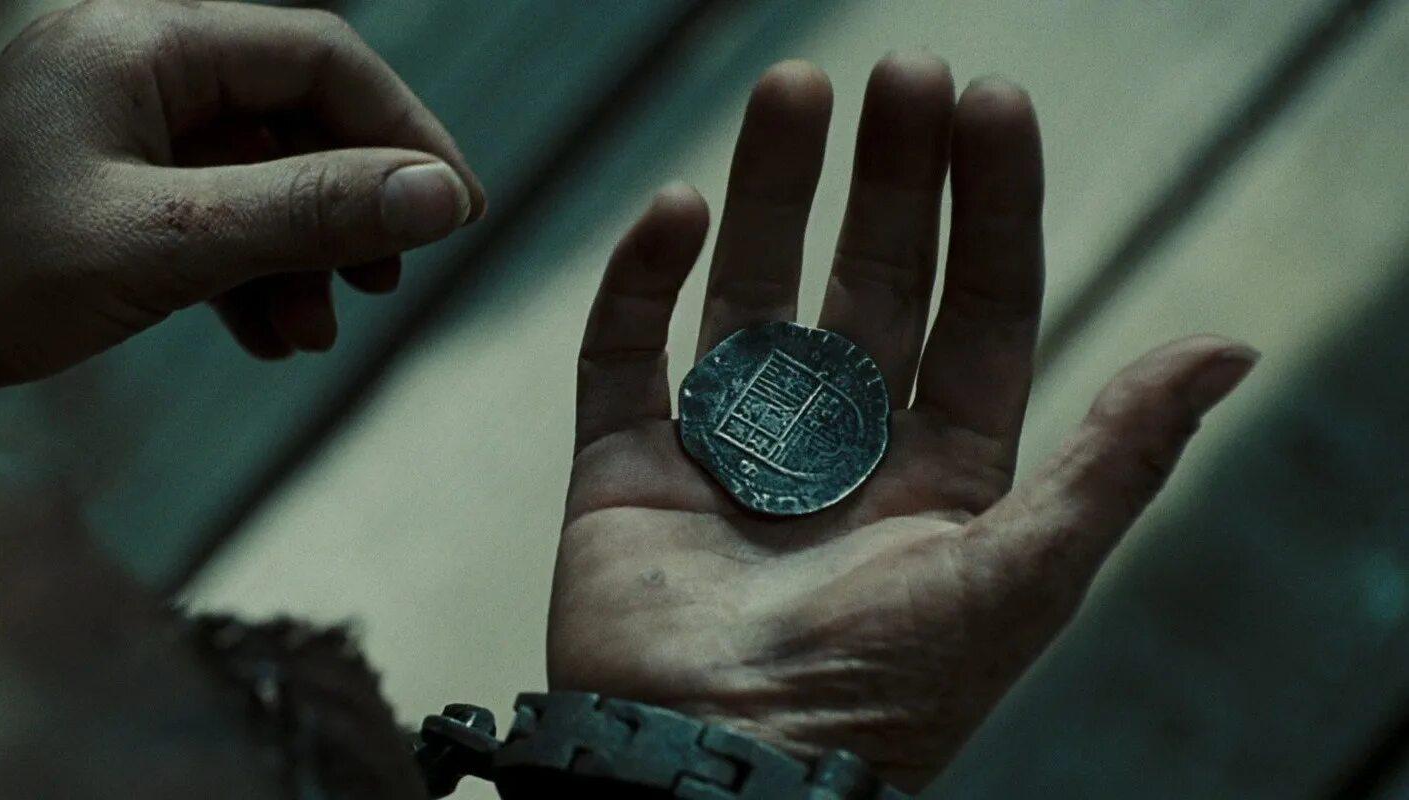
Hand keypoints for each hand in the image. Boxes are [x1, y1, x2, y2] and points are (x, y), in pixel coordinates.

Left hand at [0, 0, 484, 392]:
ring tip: (314, 331)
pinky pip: (206, 215)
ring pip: (254, 173)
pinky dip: (247, 273)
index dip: (401, 133)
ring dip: (300, 252)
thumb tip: (437, 197)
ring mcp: (111, 129)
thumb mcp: (167, 243)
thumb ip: (310, 212)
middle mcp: (129, 68)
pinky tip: (265, 334)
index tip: (453, 211)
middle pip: (291, 114)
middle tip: (391, 276)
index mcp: (141, 42)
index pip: (318, 57)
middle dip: (349, 201)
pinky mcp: (98, 190)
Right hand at [549, 55, 1256, 789]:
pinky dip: (643, 278)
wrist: (711, 775)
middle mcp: (838, 445)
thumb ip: (1115, 457)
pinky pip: (626, 350)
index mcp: (940, 469)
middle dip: (888, 175)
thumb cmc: (877, 697)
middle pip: (869, 278)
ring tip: (791, 90)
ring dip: (767, 189)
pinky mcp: (623, 466)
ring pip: (749, 288)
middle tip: (900, 69)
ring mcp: (726, 449)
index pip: (979, 307)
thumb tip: (1228, 346)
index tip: (991, 100)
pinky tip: (675, 209)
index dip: (991, 204)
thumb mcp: (1019, 575)